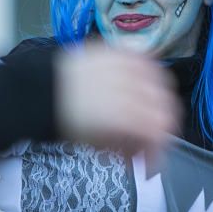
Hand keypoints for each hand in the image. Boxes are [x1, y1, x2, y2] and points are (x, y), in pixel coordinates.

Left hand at [55, 45, 180, 154]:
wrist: (46, 89)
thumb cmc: (69, 120)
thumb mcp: (98, 143)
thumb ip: (127, 148)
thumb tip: (142, 153)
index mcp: (126, 115)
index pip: (160, 131)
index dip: (159, 149)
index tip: (150, 160)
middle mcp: (132, 89)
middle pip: (166, 107)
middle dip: (162, 126)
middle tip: (152, 136)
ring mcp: (129, 66)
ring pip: (163, 83)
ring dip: (160, 99)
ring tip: (149, 110)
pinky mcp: (122, 51)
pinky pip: (148, 62)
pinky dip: (150, 75)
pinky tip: (143, 86)